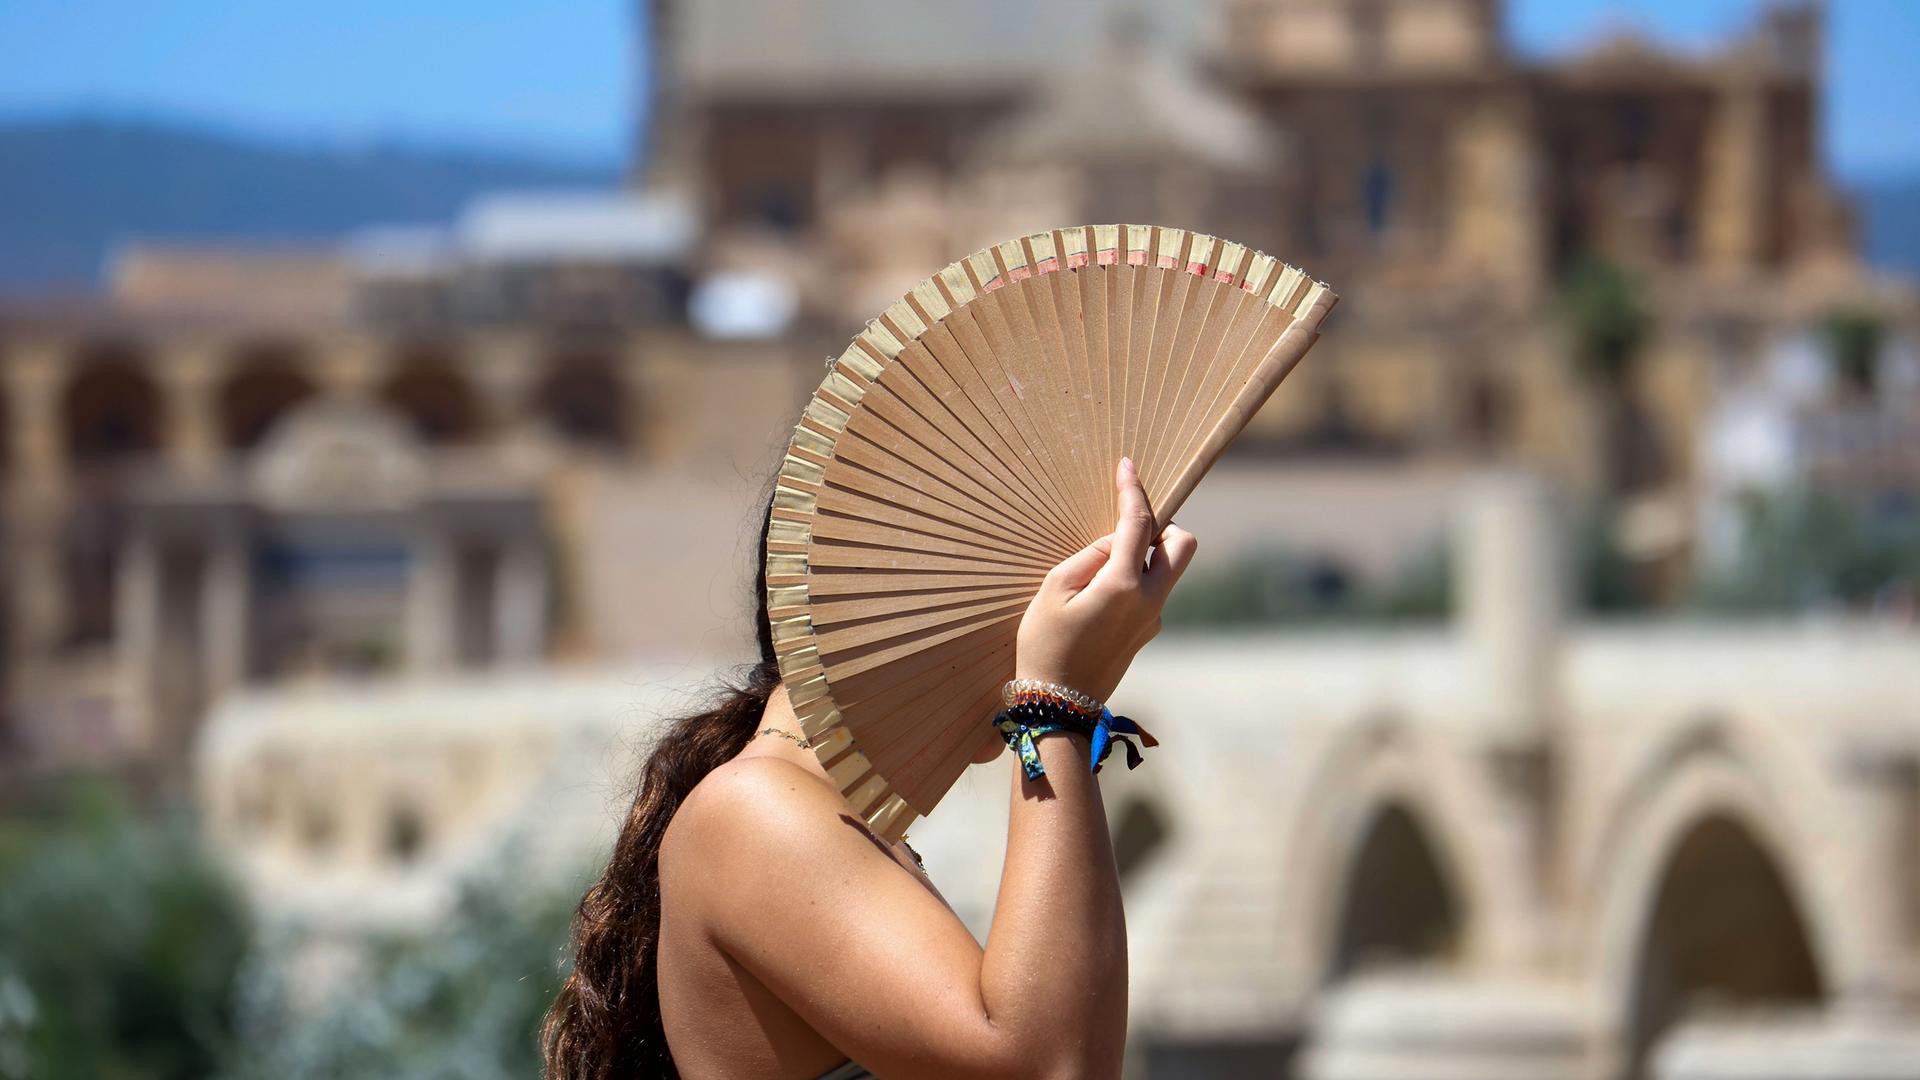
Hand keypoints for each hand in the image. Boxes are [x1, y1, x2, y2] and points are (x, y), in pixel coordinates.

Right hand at [1014, 457, 1198, 702]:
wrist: (1058, 706)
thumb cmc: (1045, 645)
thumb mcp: (1053, 590)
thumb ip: (1089, 556)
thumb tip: (1116, 542)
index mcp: (1123, 585)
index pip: (1138, 524)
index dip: (1133, 490)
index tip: (1128, 465)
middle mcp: (1149, 601)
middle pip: (1184, 545)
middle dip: (1164, 526)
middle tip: (1130, 527)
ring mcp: (1152, 620)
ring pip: (1167, 570)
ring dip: (1145, 556)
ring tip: (1098, 571)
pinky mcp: (1146, 633)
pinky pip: (1150, 593)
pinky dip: (1133, 581)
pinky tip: (1098, 596)